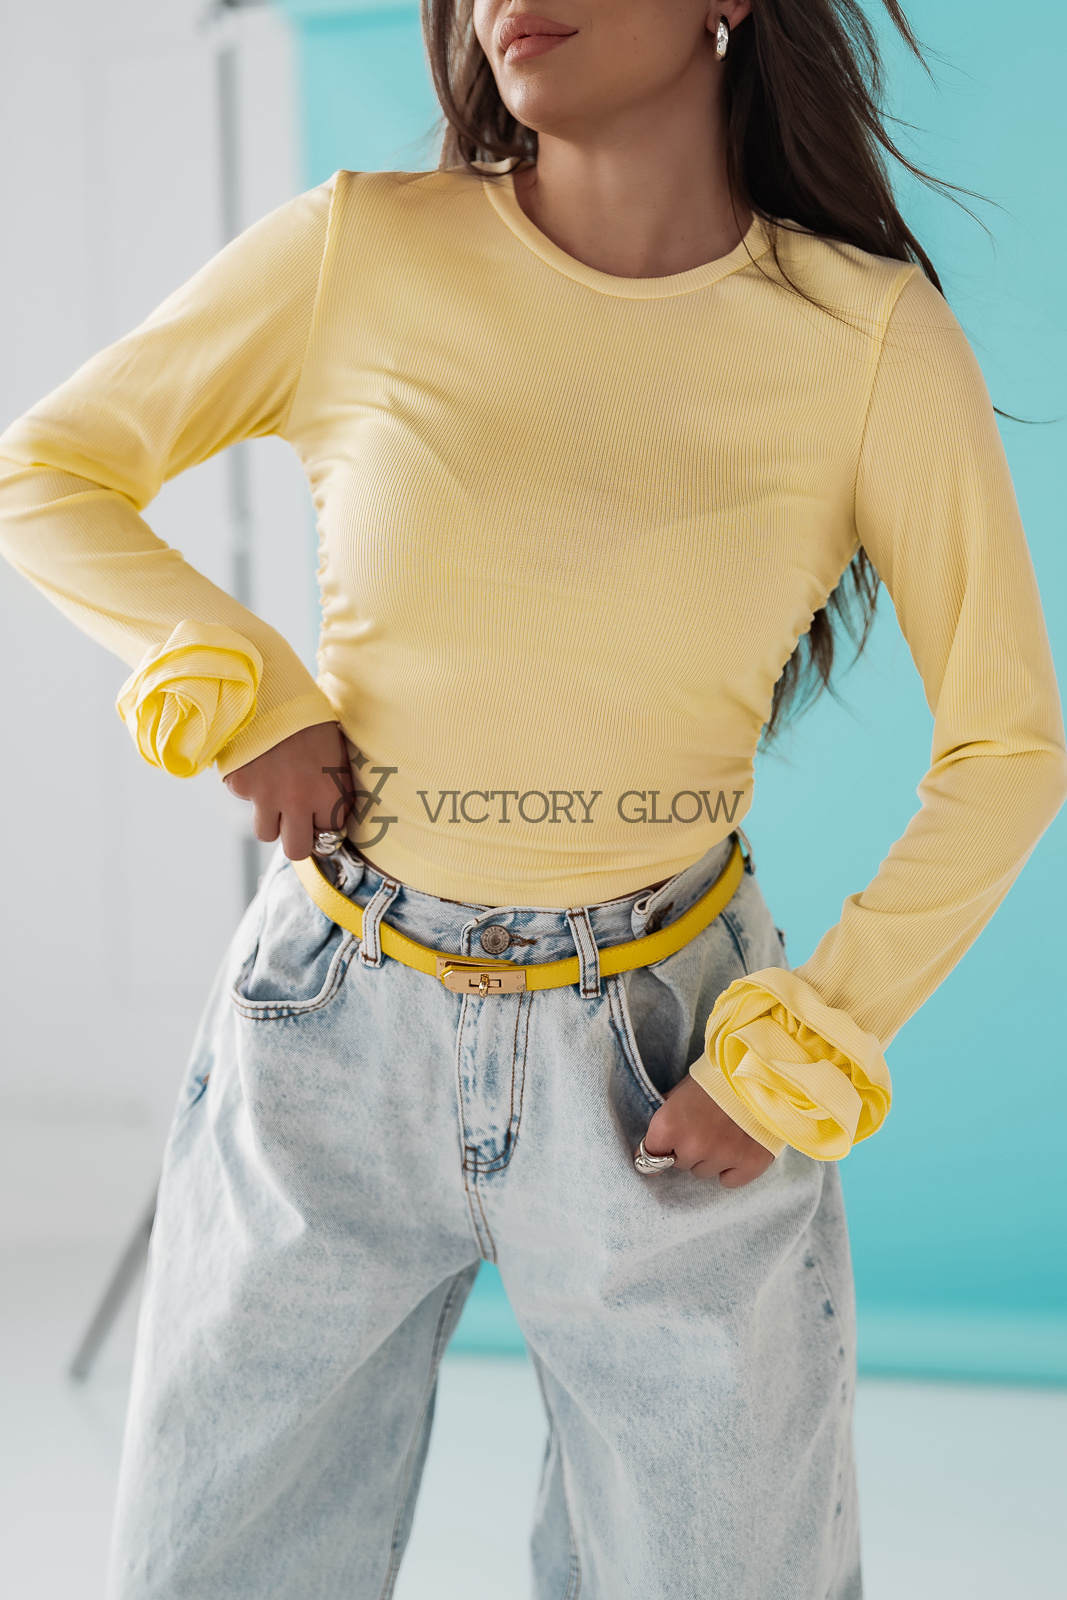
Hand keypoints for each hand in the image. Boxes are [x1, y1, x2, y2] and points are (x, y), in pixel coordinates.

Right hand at [223, 722, 353, 860]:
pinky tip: (258, 764)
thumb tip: (334, 816)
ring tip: (275, 792)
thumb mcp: (336, 753)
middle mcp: (299, 800)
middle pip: (296, 850)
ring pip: (266, 833)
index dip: (324, 824)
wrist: (272, 691)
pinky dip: (250, 788)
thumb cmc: (309, 720)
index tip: (320, 815)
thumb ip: (335, 786)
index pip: (330, 833)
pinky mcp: (241, 785)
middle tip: (296, 820)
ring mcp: (266, 795)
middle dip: (297, 838)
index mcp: (330, 793)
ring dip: (271, 818)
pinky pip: (246, 801)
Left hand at [642, 1075, 775, 1187]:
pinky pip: (730, 1181)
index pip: (650, 1156)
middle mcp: (694, 1145)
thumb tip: (647, 1145)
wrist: (759, 1070)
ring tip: (726, 1130)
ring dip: (712, 1157)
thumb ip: (665, 1117)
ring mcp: (723, 1156)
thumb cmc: (715, 1078)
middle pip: (682, 1163)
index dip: (661, 1146)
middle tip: (706, 1124)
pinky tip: (740, 1146)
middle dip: (690, 1148)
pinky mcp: (750, 1164)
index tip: (668, 1144)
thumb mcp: (681, 1091)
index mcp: (670, 1125)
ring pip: (706, 1171)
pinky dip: (734, 1168)